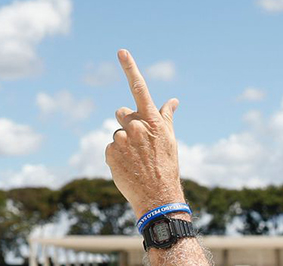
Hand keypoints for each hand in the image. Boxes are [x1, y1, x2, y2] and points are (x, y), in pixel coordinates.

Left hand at [105, 50, 182, 217]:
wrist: (158, 197)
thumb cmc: (167, 167)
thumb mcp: (170, 140)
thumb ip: (166, 117)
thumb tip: (173, 100)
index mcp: (152, 122)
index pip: (140, 89)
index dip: (130, 69)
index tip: (121, 51)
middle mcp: (136, 127)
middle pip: (122, 113)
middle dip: (127, 123)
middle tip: (138, 143)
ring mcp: (122, 140)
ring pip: (116, 133)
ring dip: (123, 144)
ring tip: (136, 161)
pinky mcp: (110, 152)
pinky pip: (109, 148)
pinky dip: (116, 157)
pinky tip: (128, 167)